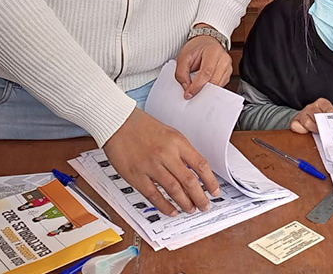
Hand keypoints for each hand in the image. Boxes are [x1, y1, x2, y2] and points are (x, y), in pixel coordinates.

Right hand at [102, 109, 219, 215]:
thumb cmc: (143, 126)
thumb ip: (182, 151)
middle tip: (204, 206)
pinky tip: (172, 211)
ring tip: (190, 209)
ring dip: (185, 203)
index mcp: (177, 142)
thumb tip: (195, 171)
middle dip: (200, 197)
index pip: (200, 165)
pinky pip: (154, 195)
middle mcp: (166, 154)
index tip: (214, 191)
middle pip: (189, 181)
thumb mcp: (169, 133)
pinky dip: (165, 206)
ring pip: (174, 190)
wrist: (118, 122)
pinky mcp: (136, 176)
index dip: (210, 181)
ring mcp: (151, 166)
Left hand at [175, 30, 231, 99]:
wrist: (206, 42)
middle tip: (191, 93)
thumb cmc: (197, 48)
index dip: (197, 85)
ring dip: (206, 90)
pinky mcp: (228, 74)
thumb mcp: (183, 57)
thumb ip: (182, 73)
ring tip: (197, 87)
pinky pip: (220, 85)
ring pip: (218, 85)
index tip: (189, 93)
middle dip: (202, 90)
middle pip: (214, 81)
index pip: (206, 72)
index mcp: (213, 51)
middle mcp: (224, 59)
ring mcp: (228, 67)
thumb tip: (186, 88)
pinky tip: (204, 84)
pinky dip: (211, 88)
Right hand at [289, 98, 332, 133]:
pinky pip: (297, 126)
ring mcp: (303, 114)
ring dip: (313, 128)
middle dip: (322, 123)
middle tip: (328, 130)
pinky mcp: (295, 121)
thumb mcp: (331, 113)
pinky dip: (302, 131)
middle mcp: (311, 107)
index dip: (331, 114)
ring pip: (307, 121)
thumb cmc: (320, 115)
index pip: (327, 108)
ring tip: (319, 133)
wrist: (305, 116)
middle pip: (316, 114)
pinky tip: (306, 133)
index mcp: (321, 103)